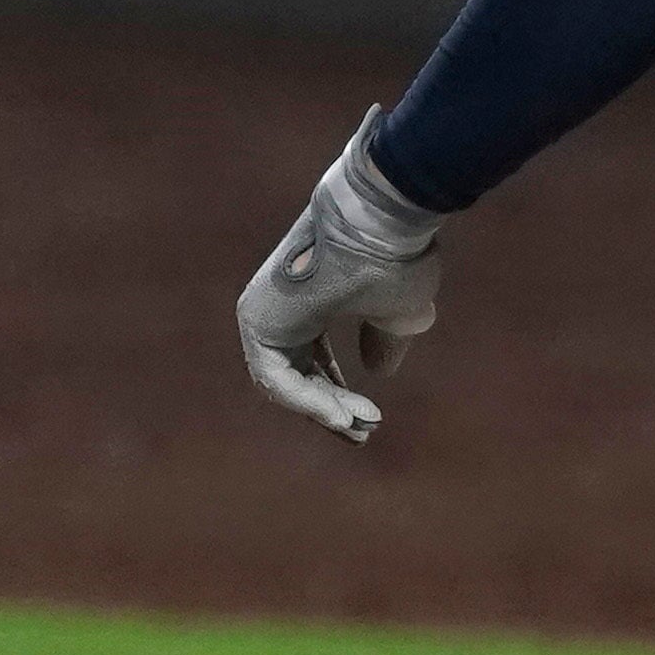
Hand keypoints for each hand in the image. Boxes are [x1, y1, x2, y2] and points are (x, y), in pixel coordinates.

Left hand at [236, 114, 446, 442]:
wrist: (377, 220)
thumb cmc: (393, 258)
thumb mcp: (396, 312)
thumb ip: (383, 341)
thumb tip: (379, 371)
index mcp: (306, 303)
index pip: (312, 362)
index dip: (340, 394)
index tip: (371, 418)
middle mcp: (278, 309)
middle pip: (297, 376)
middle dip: (332, 408)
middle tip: (363, 433)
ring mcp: (263, 314)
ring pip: (287, 382)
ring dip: (324, 409)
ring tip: (360, 426)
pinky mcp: (258, 323)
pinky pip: (278, 378)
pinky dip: (309, 401)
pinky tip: (342, 416)